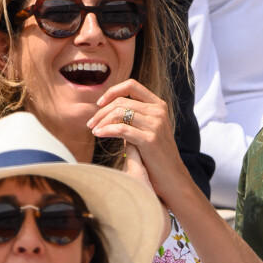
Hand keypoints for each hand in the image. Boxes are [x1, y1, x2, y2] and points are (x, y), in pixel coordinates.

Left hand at [87, 79, 189, 201]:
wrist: (171, 176)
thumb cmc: (156, 155)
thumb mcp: (149, 129)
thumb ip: (136, 117)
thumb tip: (111, 110)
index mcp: (159, 105)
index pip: (132, 85)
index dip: (112, 91)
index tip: (100, 103)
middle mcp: (159, 111)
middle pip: (122, 101)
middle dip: (101, 111)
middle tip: (91, 123)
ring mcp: (156, 125)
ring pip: (120, 113)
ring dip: (101, 121)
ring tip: (94, 130)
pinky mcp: (150, 139)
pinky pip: (121, 129)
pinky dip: (106, 130)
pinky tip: (99, 134)